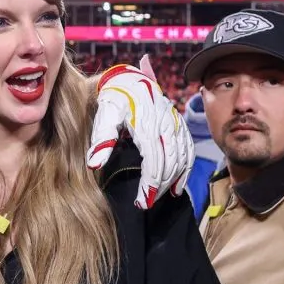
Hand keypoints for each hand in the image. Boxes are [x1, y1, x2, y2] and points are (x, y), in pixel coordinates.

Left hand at [86, 55, 193, 208]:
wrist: (129, 79)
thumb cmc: (113, 99)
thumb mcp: (104, 115)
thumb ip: (102, 140)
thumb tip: (94, 165)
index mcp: (147, 125)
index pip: (154, 162)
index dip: (150, 185)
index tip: (141, 202)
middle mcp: (166, 125)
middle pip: (169, 163)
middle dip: (159, 187)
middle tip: (146, 204)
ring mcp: (175, 124)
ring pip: (181, 159)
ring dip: (172, 181)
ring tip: (159, 198)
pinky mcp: (179, 125)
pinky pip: (188, 150)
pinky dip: (186, 170)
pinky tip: (177, 187)